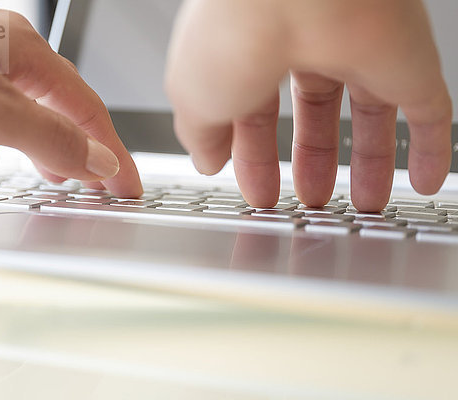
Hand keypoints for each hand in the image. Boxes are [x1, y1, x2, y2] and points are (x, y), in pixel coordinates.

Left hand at [0, 0, 141, 197]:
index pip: (89, 112)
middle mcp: (7, 54)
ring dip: (46, 145)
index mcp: (28, 56)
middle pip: (62, 109)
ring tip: (55, 175)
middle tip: (101, 186)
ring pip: (25, 110)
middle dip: (85, 150)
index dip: (113, 154)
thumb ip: (50, 138)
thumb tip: (99, 162)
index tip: (128, 186)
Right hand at [165, 0, 452, 210]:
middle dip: (312, 161)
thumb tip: (206, 159)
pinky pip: (429, 111)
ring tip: (365, 205)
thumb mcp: (193, 102)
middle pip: (316, 113)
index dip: (257, 157)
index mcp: (251, 53)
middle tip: (312, 200)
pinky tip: (423, 180)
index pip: (258, 112)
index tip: (259, 191)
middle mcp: (306, 48)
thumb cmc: (233, 37)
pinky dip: (430, 149)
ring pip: (371, 113)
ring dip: (370, 163)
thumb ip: (200, 137)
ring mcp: (362, 52)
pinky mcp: (409, 63)